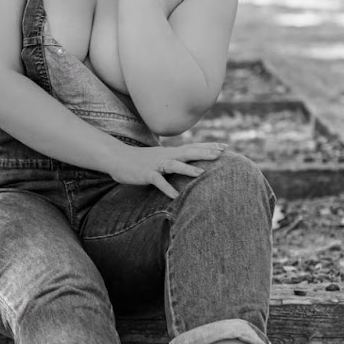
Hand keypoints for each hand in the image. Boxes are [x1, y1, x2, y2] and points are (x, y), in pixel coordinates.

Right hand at [108, 141, 225, 199]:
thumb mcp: (161, 158)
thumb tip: (187, 163)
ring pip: (174, 165)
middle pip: (188, 152)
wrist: (118, 158)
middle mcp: (166, 155)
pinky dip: (166, 188)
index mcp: (171, 152)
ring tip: (201, 173)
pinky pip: (158, 181)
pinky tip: (174, 196)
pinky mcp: (146, 174)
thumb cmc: (141, 160)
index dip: (208, 147)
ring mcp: (156, 164)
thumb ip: (174, 159)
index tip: (225, 147)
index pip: (193, 147)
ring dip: (187, 169)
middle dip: (204, 153)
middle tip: (221, 154)